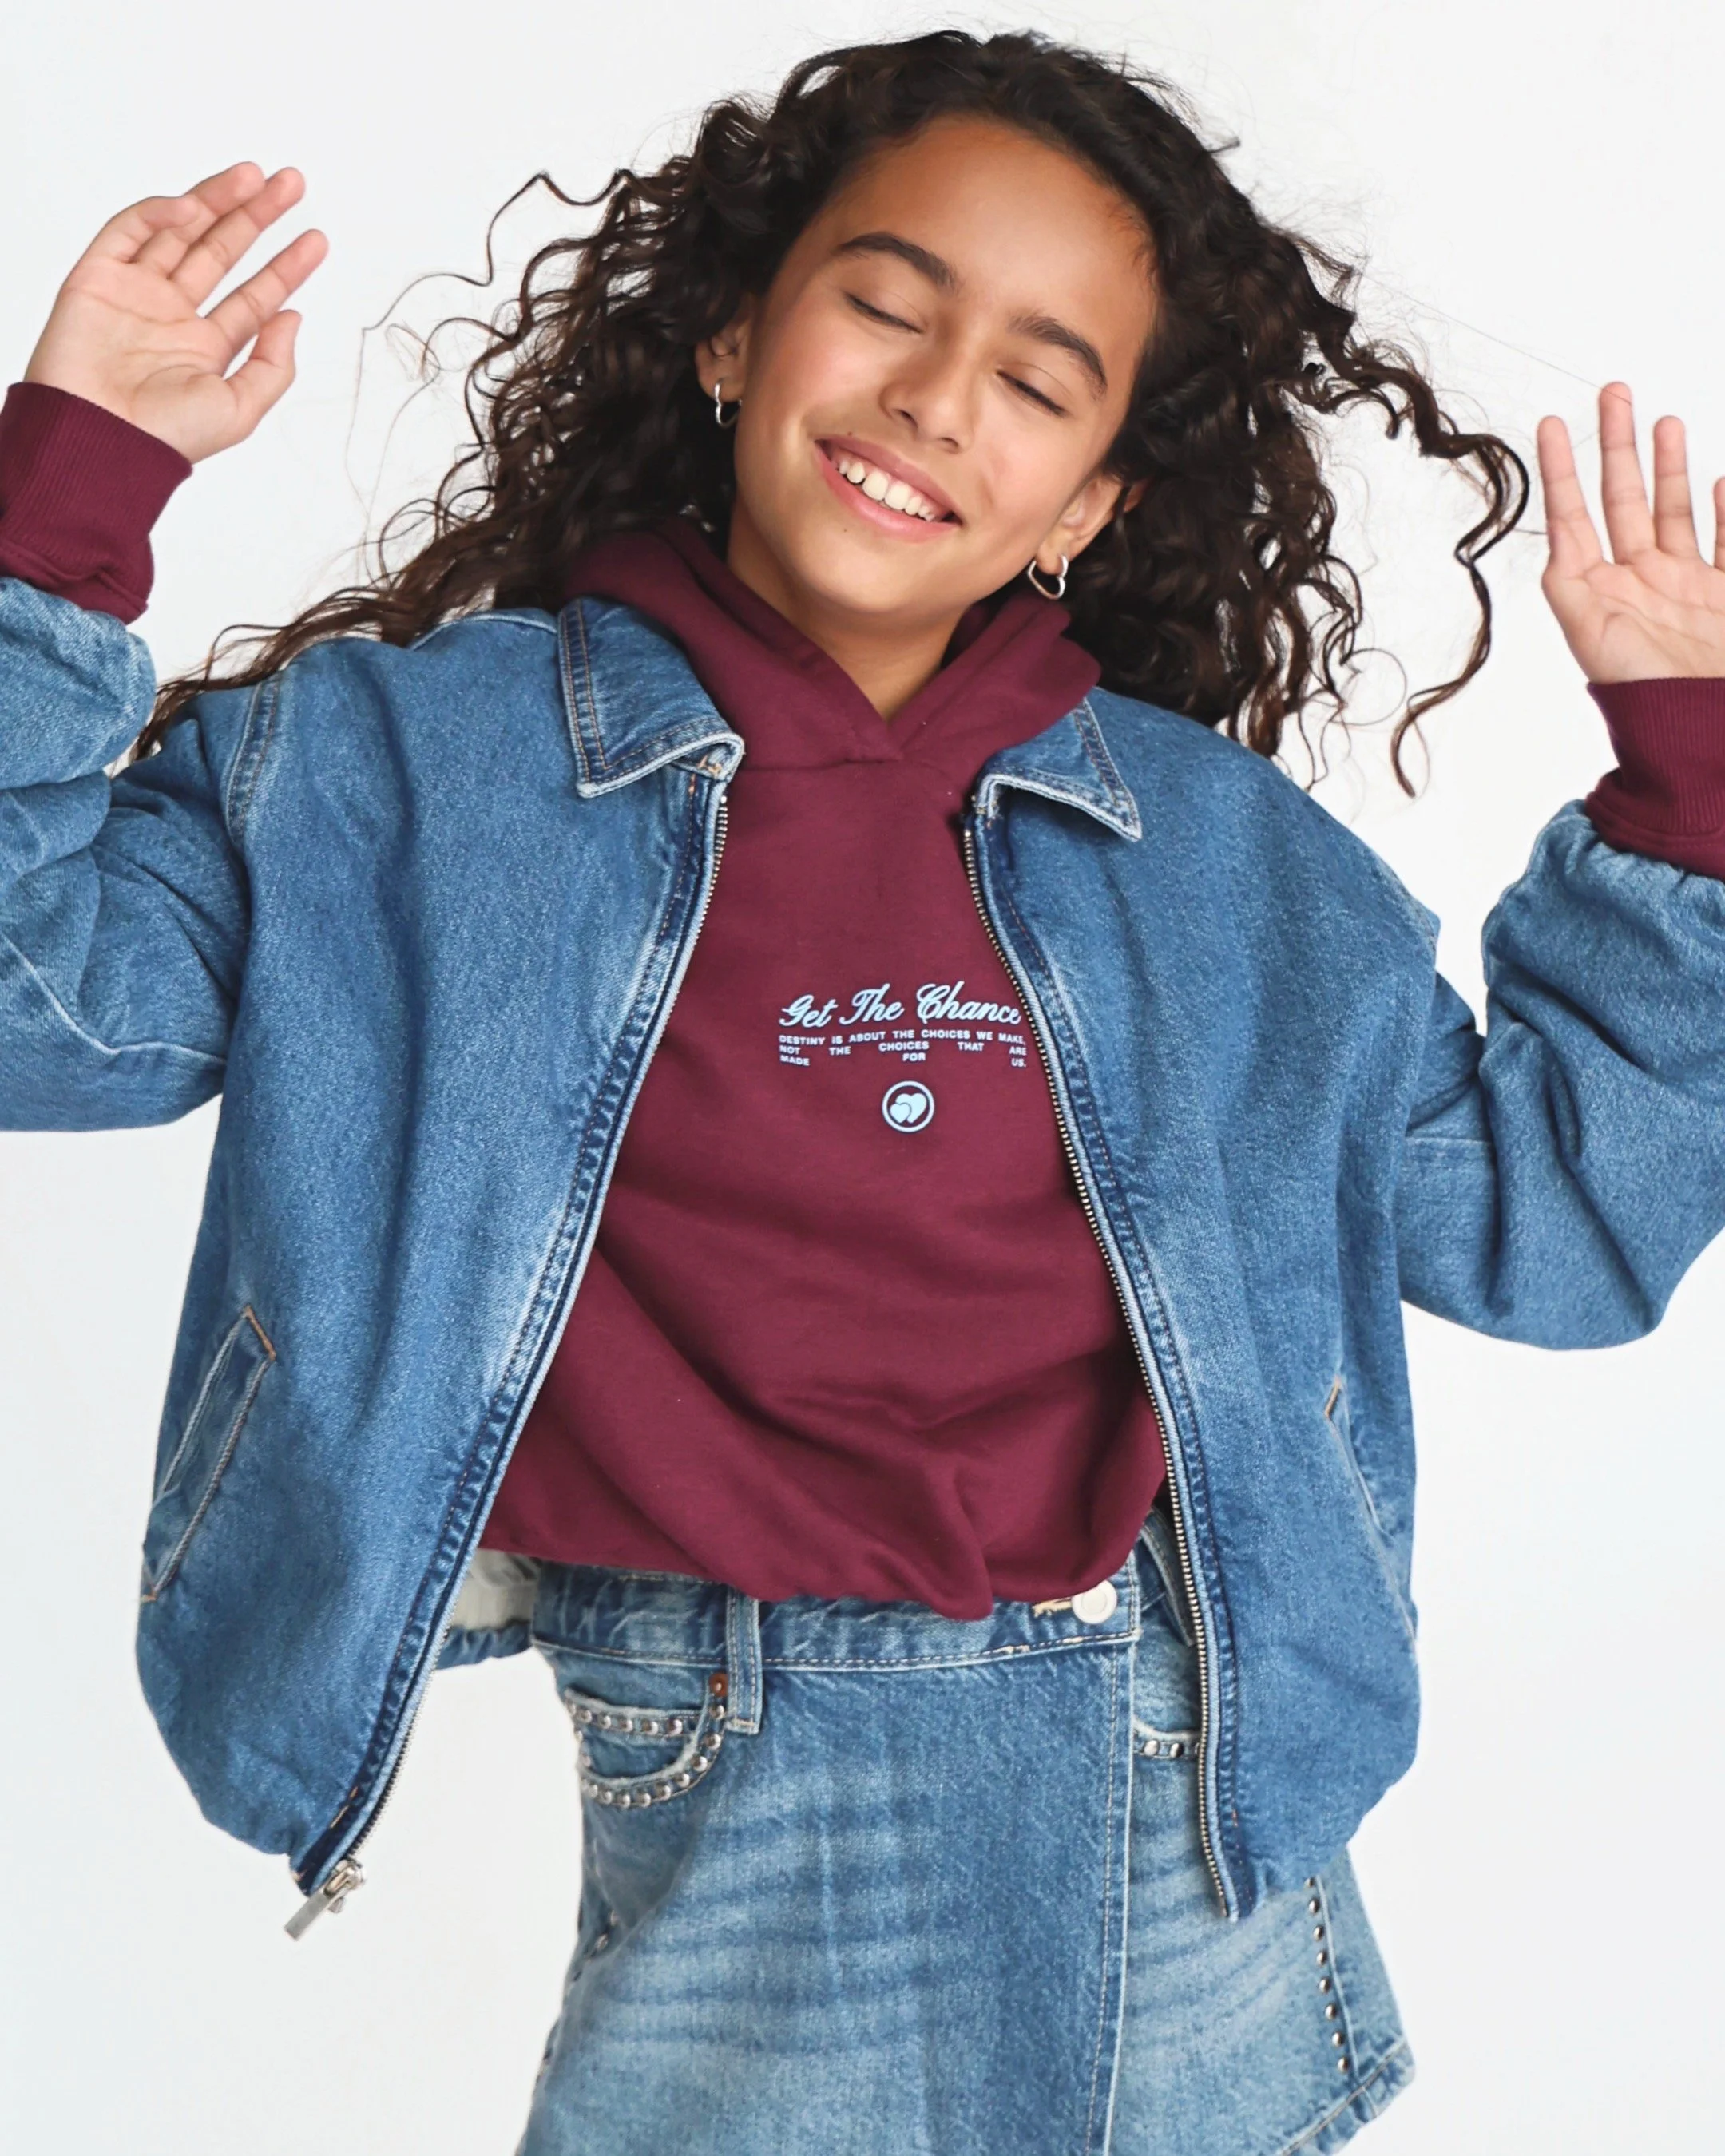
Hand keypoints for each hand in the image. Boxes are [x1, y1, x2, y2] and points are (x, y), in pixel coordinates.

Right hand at [23, 164, 326, 463]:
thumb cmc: (164, 437)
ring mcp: (136, 293)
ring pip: (181, 233)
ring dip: (215, 201)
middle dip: (255, 217)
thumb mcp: (240, 410)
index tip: (316, 240)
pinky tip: (192, 208)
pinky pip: (128, 232)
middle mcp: (173, 315)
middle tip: (289, 185)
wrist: (99, 437)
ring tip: (253, 177)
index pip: (254, 297)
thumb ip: (273, 366)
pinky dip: (158, 216)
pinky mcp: (98, 277)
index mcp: (206, 348)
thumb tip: (293, 317)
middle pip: (221, 252)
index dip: (286, 267)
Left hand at [1537, 382, 1724, 681]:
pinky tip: (1723, 479)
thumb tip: (1556, 541)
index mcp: (1601, 588)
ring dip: (1669, 466)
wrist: (1698, 728)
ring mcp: (1686, 585)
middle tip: (1614, 393)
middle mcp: (1641, 579)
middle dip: (1619, 445)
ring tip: (1664, 421)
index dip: (1562, 468)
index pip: (1574, 514)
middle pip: (1625, 498)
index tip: (1551, 423)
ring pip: (1675, 510)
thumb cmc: (1641, 692)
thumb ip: (1571, 585)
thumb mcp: (1591, 633)